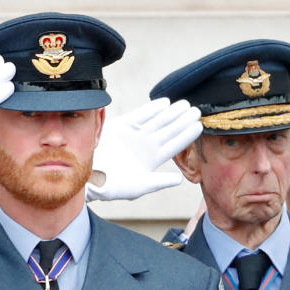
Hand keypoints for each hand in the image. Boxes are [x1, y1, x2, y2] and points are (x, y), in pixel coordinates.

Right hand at [86, 98, 201, 201]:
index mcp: (152, 159)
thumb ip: (159, 181)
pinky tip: (165, 103)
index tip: (199, 126)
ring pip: (157, 121)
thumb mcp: (140, 186)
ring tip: (185, 105)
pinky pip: (140, 115)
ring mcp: (135, 134)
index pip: (174, 145)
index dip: (186, 136)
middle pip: (168, 130)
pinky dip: (152, 109)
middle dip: (182, 120)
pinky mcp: (123, 125)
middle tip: (196, 110)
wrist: (91, 176)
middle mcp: (146, 145)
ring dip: (171, 113)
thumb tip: (179, 180)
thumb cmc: (114, 186)